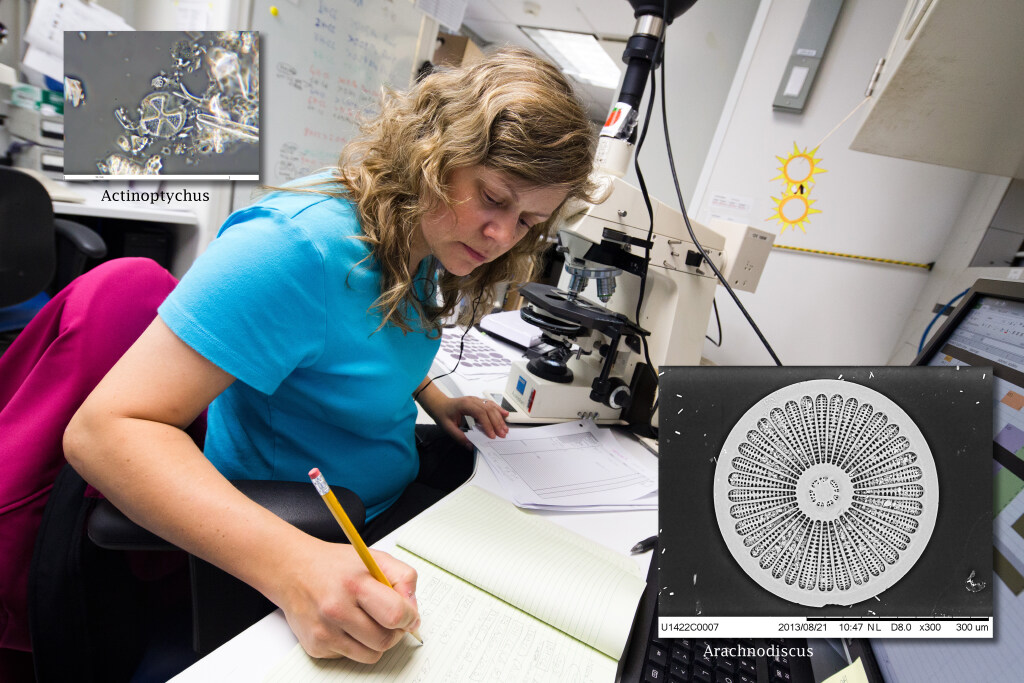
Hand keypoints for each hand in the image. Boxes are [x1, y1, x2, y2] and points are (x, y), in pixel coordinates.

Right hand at [278, 541, 419, 661]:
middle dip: (395, 632)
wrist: (292, 570)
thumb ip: (403, 578)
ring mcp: (324, 631)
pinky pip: (351, 656)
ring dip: (376, 641)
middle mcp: (337, 609)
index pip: (395, 614)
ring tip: (368, 620)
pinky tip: (346, 624)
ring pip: (371, 655)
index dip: (410, 617)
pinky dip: (355, 644)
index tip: (410, 615)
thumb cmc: (334, 565)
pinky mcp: (316, 647)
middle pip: (385, 640)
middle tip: (390, 619)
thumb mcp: (374, 558)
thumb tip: (414, 611)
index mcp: (355, 584)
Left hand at [434, 394, 508, 447]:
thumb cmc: (443, 413)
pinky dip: (499, 410)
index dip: (488, 425)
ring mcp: (476, 400)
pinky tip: (505, 414)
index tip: (492, 435)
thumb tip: (470, 446)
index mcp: (465, 404)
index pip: (480, 413)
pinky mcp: (478, 402)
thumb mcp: (447, 427)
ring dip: (500, 418)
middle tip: (502, 434)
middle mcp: (472, 400)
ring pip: (492, 407)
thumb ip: (459, 437)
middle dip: (497, 423)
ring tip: (505, 428)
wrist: (439, 404)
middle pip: (489, 410)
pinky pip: (491, 404)